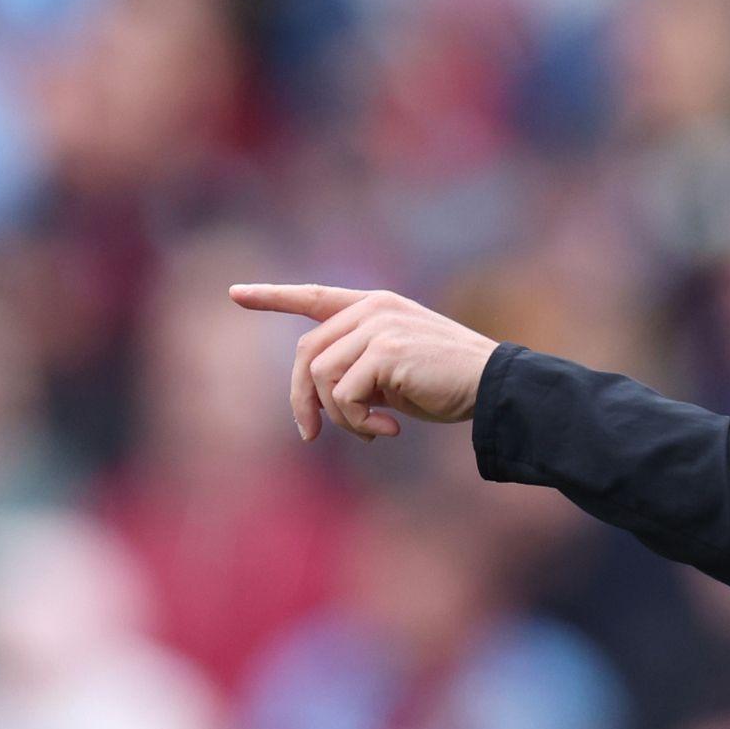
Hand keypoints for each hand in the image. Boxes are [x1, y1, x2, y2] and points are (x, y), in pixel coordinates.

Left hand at [227, 284, 499, 442]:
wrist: (494, 386)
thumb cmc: (448, 384)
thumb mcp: (395, 372)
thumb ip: (358, 369)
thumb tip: (319, 399)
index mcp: (375, 306)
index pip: (314, 297)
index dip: (272, 297)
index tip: (235, 293)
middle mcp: (372, 308)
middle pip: (306, 354)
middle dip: (301, 401)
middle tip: (310, 435)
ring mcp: (378, 326)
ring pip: (320, 379)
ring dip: (339, 418)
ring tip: (373, 431)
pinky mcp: (384, 350)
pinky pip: (343, 396)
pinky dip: (358, 423)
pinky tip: (389, 431)